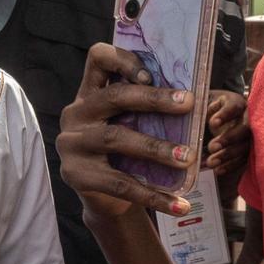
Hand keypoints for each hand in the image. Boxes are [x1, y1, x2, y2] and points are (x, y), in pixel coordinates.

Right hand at [57, 43, 197, 218]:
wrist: (104, 199)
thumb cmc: (125, 153)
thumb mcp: (129, 124)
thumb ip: (145, 109)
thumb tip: (192, 98)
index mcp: (89, 93)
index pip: (97, 59)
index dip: (123, 60)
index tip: (151, 74)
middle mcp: (75, 114)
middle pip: (112, 97)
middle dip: (153, 99)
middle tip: (189, 104)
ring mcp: (71, 145)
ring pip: (116, 139)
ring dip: (156, 148)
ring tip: (188, 157)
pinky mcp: (76, 175)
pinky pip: (120, 184)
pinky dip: (154, 195)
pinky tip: (180, 204)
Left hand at [204, 91, 249, 177]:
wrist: (219, 117)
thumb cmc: (209, 108)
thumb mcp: (204, 103)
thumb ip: (200, 107)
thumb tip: (191, 114)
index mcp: (236, 102)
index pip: (234, 106)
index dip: (226, 114)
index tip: (213, 123)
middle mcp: (248, 118)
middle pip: (245, 128)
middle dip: (229, 138)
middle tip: (212, 147)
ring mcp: (250, 135)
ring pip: (245, 145)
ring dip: (228, 155)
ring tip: (211, 162)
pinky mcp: (248, 150)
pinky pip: (244, 159)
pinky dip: (231, 165)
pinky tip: (218, 170)